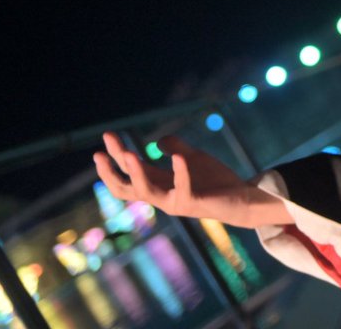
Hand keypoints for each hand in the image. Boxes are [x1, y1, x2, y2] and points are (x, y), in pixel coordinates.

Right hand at [94, 132, 290, 228]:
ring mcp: (175, 202)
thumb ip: (177, 149)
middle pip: (126, 187)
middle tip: (99, 153)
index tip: (107, 135)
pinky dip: (180, 173)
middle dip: (111, 171)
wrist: (241, 199)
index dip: (116, 155)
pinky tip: (178, 157)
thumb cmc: (215, 182)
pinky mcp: (193, 203)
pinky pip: (183, 190)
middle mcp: (162, 195)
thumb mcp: (194, 159)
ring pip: (146, 192)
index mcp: (160, 183)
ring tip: (128, 154)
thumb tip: (159, 140)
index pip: (129, 171)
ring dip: (136, 173)